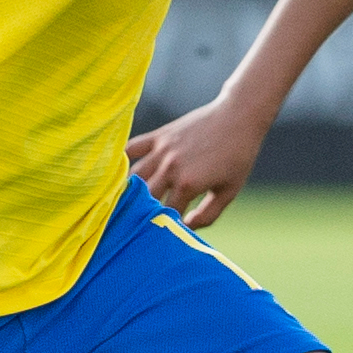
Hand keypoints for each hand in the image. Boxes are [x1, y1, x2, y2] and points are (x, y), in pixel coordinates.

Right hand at [127, 97, 271, 227]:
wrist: (238, 117)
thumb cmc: (237, 157)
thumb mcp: (229, 191)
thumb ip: (208, 215)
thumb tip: (185, 227)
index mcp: (188, 185)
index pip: (165, 216)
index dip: (162, 228)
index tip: (158, 235)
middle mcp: (170, 168)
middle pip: (144, 199)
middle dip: (138, 214)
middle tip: (131, 226)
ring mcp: (162, 150)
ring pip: (133, 177)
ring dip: (126, 192)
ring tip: (118, 205)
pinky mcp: (159, 136)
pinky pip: (132, 148)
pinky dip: (122, 160)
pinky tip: (114, 172)